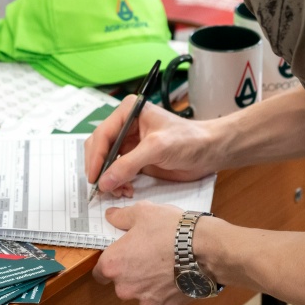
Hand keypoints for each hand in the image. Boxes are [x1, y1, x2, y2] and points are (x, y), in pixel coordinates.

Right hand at [84, 99, 221, 196]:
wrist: (209, 151)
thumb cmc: (188, 140)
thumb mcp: (156, 148)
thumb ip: (128, 164)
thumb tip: (104, 182)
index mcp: (128, 112)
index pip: (103, 134)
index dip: (96, 157)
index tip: (94, 177)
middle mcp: (126, 125)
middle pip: (100, 148)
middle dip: (101, 169)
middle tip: (103, 188)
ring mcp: (130, 143)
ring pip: (106, 162)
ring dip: (109, 178)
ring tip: (120, 191)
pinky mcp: (136, 158)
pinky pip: (117, 171)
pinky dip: (118, 182)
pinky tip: (126, 190)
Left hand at [93, 201, 190, 304]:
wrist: (204, 250)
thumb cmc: (170, 230)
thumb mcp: (142, 212)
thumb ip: (121, 217)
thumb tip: (110, 217)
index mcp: (113, 265)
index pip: (99, 272)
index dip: (110, 262)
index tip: (121, 254)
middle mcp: (125, 288)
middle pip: (121, 283)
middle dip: (131, 271)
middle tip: (147, 254)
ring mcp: (146, 300)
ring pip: (141, 292)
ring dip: (149, 282)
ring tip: (165, 263)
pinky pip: (161, 298)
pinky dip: (166, 289)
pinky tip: (176, 273)